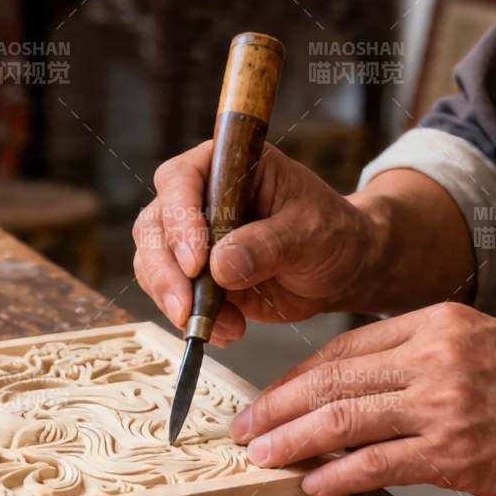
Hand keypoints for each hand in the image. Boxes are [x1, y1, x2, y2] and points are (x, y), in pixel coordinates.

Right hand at [133, 141, 376, 344]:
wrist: (342, 267)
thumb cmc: (331, 232)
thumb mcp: (311, 232)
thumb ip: (268, 244)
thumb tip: (220, 265)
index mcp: (228, 165)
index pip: (181, 180)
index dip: (180, 219)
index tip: (196, 262)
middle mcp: (200, 196)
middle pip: (154, 225)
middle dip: (165, 272)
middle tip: (186, 307)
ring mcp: (193, 238)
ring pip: (154, 264)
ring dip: (177, 300)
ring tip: (224, 325)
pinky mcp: (197, 275)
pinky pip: (174, 296)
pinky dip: (193, 318)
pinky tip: (228, 330)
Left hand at [231, 303, 495, 495]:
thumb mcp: (481, 345)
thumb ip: (421, 357)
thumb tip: (356, 388)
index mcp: (436, 322)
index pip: (343, 347)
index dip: (295, 377)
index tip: (268, 399)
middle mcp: (434, 355)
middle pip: (331, 380)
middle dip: (276, 407)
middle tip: (241, 428)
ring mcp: (443, 404)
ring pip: (342, 420)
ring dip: (291, 441)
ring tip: (259, 456)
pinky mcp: (454, 452)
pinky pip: (376, 463)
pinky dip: (336, 476)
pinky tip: (313, 486)